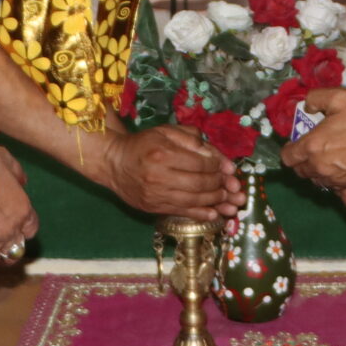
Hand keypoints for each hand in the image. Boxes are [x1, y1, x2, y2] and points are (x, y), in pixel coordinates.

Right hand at [101, 125, 241, 221]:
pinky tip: (214, 214)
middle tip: (231, 186)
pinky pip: (181, 211)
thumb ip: (192, 140)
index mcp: (163, 153)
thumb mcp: (166, 131)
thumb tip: (216, 158)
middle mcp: (159, 176)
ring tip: (229, 201)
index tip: (228, 169)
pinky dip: (200, 214)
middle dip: (220, 185)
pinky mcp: (152, 207)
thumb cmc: (143, 144)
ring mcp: (155, 194)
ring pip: (193, 200)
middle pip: (199, 184)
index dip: (218, 167)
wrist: (114, 162)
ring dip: (215, 201)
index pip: (199, 164)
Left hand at [282, 89, 345, 189]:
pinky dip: (332, 176)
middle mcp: (320, 167)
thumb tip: (308, 106)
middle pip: (300, 171)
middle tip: (312, 147)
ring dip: (316, 169)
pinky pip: (332, 184)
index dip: (289, 150)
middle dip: (302, 160)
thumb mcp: (339, 97)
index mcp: (312, 147)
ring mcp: (336, 179)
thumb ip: (316, 98)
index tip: (295, 143)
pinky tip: (342, 164)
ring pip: (316, 179)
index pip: (287, 158)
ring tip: (327, 156)